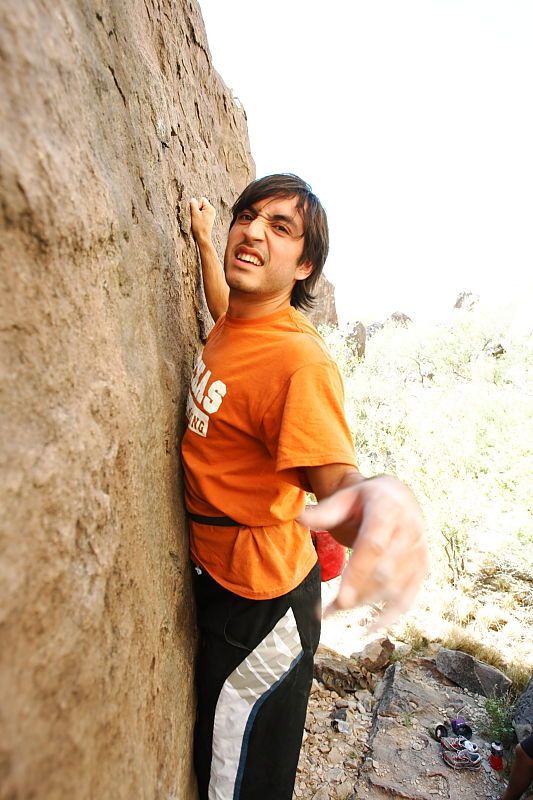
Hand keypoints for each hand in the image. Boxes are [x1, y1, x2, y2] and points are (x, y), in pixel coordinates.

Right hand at [190, 196, 215, 245]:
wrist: (203, 238)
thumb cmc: (199, 227)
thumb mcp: (194, 214)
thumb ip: (193, 205)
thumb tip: (193, 199)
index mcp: (210, 208)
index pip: (202, 199)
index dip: (197, 205)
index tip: (197, 213)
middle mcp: (212, 210)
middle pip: (201, 204)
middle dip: (197, 209)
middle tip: (197, 217)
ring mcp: (210, 215)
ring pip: (201, 209)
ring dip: (197, 214)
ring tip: (197, 220)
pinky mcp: (208, 219)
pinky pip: (202, 214)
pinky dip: (199, 217)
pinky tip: (199, 222)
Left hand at [300, 475, 427, 629]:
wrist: (397, 496)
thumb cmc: (364, 499)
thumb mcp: (345, 497)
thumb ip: (324, 512)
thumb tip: (299, 518)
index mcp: (388, 509)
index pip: (374, 545)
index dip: (359, 574)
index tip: (341, 600)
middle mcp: (410, 530)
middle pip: (385, 572)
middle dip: (358, 593)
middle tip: (331, 607)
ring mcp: (419, 551)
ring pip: (395, 588)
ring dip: (365, 603)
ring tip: (336, 609)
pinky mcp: (422, 568)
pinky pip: (409, 598)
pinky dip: (389, 617)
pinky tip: (368, 630)